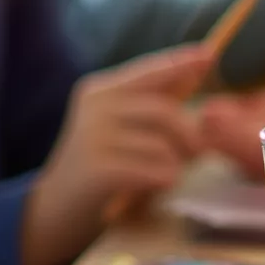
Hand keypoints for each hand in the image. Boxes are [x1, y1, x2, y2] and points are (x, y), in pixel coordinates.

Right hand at [20, 46, 207, 264]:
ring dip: (175, 165)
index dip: (181, 63)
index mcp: (101, 91)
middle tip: (197, 154)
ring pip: (165, 146)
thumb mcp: (123, 125)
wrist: (54, 210)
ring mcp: (94, 137)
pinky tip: (150, 187)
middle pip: (166, 113)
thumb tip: (199, 67)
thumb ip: (156, 99)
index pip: (150, 71)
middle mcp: (95, 107)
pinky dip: (164, 182)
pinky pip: (158, 171)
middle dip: (190, 137)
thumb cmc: (101, 165)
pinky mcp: (99, 169)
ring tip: (162, 173)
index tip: (210, 54)